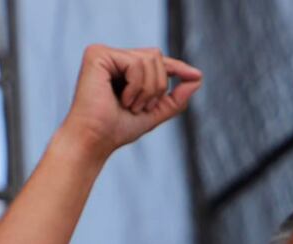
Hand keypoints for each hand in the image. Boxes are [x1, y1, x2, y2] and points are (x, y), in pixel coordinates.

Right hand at [60, 44, 201, 159]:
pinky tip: (122, 100)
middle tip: (141, 107)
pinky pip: (136, 62)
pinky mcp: (97, 54)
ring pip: (149, 59)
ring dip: (147, 89)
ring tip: (131, 105)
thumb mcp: (154, 113)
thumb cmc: (117, 129)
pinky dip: (136, 86)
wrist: (95, 140)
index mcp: (123, 69)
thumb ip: (175, 98)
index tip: (196, 76)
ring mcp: (104, 54)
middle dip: (158, 86)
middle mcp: (113, 58)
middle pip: (156, 56)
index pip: (156, 61)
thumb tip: (197, 79)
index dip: (177, 67)